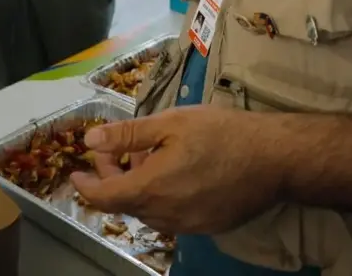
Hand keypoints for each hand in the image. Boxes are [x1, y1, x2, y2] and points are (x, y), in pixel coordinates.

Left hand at [69, 106, 278, 234]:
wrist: (275, 159)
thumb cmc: (221, 133)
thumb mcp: (171, 124)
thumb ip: (128, 136)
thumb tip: (90, 141)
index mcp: (151, 189)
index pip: (104, 196)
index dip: (86, 185)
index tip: (77, 172)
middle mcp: (165, 215)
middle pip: (126, 202)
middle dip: (113, 176)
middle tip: (115, 149)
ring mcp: (187, 226)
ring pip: (149, 210)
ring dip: (138, 186)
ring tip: (148, 156)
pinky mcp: (206, 227)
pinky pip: (172, 215)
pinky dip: (161, 196)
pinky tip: (174, 172)